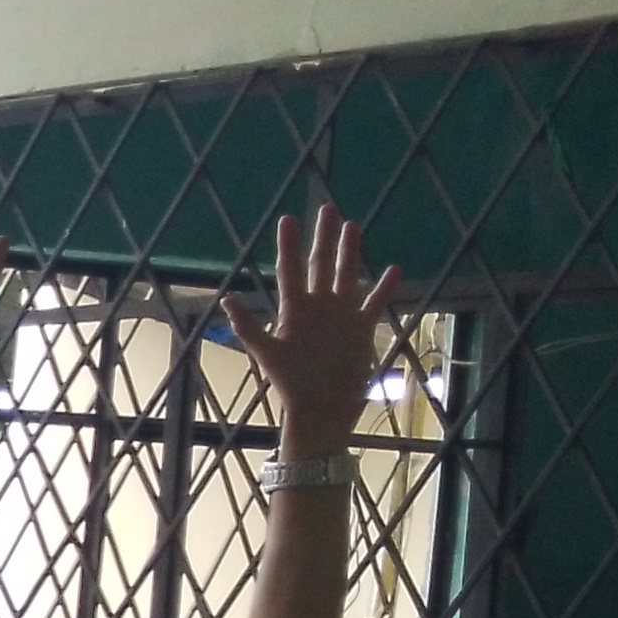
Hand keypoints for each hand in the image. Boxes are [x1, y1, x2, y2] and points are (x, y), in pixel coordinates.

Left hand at [214, 205, 396, 430]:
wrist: (322, 409)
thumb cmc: (291, 384)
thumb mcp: (267, 354)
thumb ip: (247, 327)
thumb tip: (225, 300)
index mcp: (294, 310)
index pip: (291, 270)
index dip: (288, 245)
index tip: (287, 219)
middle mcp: (318, 307)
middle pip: (320, 264)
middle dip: (323, 237)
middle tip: (327, 208)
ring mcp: (341, 316)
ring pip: (346, 275)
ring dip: (350, 253)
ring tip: (353, 226)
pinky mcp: (362, 329)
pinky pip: (374, 303)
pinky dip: (383, 288)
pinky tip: (392, 269)